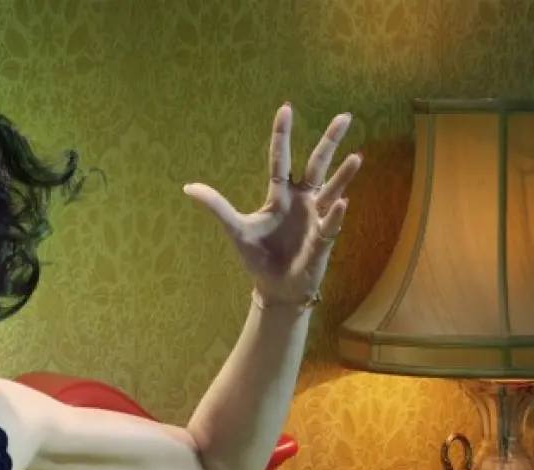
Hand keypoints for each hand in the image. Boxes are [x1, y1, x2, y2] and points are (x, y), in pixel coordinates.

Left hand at [183, 104, 361, 307]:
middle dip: (329, 142)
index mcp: (279, 196)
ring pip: (333, 190)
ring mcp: (316, 217)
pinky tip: (343, 203)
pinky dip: (336, 214)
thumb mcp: (236, 230)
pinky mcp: (324, 239)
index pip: (280, 160)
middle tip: (344, 116)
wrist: (274, 287)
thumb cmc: (257, 257)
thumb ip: (216, 207)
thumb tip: (188, 188)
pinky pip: (331, 224)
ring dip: (344, 175)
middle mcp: (301, 201)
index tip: (285, 108)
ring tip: (357, 157)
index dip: (282, 136)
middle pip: (317, 165)